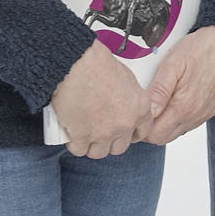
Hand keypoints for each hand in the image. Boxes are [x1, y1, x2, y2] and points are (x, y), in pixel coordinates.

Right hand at [51, 39, 150, 158]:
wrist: (79, 63)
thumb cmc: (99, 65)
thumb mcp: (127, 80)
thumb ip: (129, 99)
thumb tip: (122, 107)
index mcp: (141, 108)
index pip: (143, 132)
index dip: (130, 134)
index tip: (122, 133)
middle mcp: (125, 123)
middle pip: (120, 147)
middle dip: (109, 141)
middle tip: (99, 131)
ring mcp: (104, 132)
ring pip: (99, 152)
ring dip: (91, 145)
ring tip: (83, 132)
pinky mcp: (83, 136)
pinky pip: (79, 150)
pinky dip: (74, 143)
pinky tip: (71, 133)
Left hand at [143, 27, 214, 143]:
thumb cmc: (199, 49)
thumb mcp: (172, 64)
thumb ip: (159, 91)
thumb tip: (147, 112)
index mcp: (184, 106)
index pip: (155, 135)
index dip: (142, 127)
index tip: (136, 114)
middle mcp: (196, 115)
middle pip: (164, 137)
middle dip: (150, 128)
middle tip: (143, 108)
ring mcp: (205, 114)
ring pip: (176, 131)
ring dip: (164, 124)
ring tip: (158, 102)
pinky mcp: (210, 109)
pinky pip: (189, 123)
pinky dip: (177, 118)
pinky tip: (173, 101)